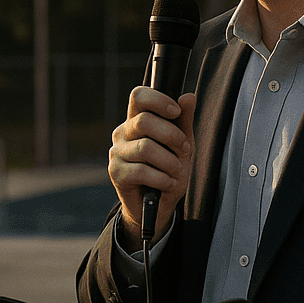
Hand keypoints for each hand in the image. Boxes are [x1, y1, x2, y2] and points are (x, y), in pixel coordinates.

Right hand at [109, 88, 195, 248]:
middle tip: (183, 148)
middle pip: (144, 121)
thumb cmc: (169, 171)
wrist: (158, 206)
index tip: (175, 112)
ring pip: (146, 147)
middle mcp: (122, 134)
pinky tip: (167, 184)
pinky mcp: (115, 173)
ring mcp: (116, 153)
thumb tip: (188, 96)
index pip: (138, 96)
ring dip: (170, 162)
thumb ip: (183, 121)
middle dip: (171, 135)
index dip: (157, 100)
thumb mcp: (181, 145)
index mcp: (136, 121)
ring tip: (176, 172)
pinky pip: (142, 171)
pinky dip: (162, 179)